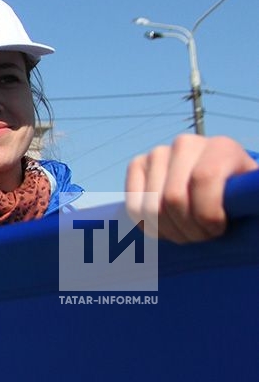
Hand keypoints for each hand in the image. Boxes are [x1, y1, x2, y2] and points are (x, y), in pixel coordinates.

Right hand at [126, 134, 257, 242]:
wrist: (216, 180)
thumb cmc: (236, 195)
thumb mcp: (249, 195)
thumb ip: (250, 199)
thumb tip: (241, 205)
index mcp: (220, 146)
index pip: (204, 179)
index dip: (208, 214)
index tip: (219, 230)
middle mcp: (186, 143)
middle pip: (174, 197)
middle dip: (187, 228)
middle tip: (201, 237)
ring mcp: (158, 153)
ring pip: (151, 206)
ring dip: (169, 231)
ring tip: (185, 235)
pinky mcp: (137, 164)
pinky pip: (134, 206)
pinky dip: (148, 226)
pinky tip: (166, 229)